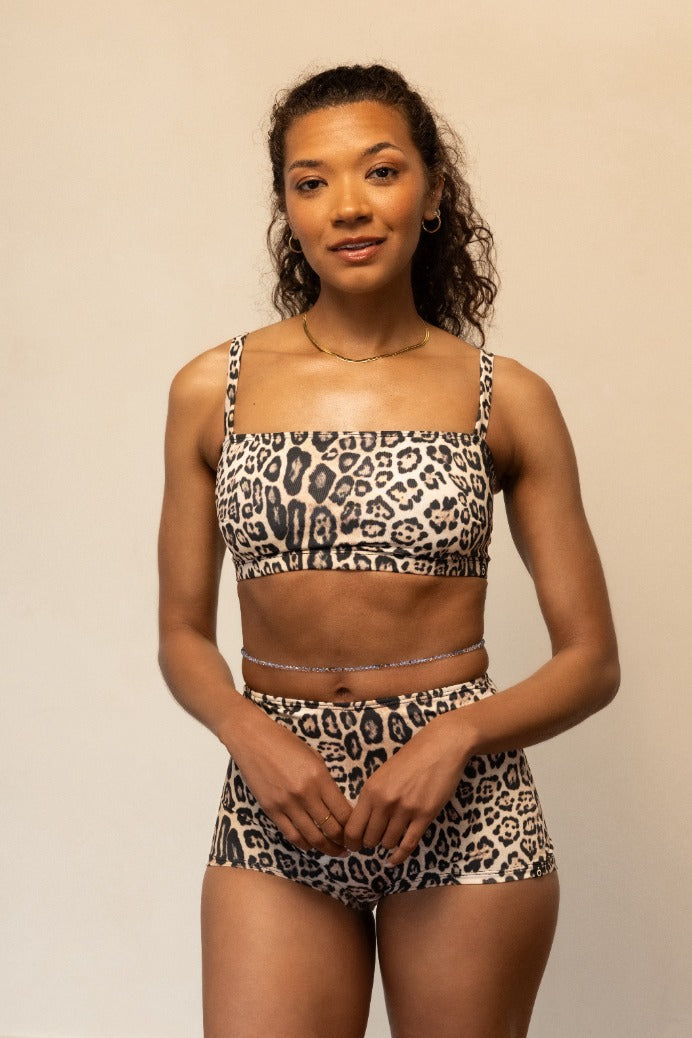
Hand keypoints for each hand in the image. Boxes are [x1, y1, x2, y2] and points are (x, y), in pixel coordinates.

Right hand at [226, 698, 352, 856]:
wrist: (253, 740)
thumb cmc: (286, 743)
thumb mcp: (314, 758)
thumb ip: (326, 782)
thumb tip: (339, 805)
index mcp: (319, 778)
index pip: (343, 812)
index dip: (353, 827)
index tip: (357, 831)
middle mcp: (305, 794)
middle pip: (330, 828)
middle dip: (343, 841)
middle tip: (350, 846)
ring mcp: (287, 804)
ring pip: (312, 837)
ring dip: (326, 848)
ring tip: (334, 851)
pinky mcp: (271, 810)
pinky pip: (292, 835)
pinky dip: (304, 844)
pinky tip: (312, 846)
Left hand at [343, 710, 469, 865]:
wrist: (441, 746)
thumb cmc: (411, 757)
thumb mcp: (382, 773)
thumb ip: (371, 796)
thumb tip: (361, 822)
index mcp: (370, 789)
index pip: (352, 828)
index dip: (350, 842)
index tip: (353, 846)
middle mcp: (385, 801)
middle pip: (369, 839)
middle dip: (369, 844)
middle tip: (372, 843)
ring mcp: (406, 809)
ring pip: (388, 843)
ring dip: (386, 845)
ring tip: (388, 840)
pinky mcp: (425, 815)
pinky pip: (408, 845)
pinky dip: (399, 856)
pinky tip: (394, 860)